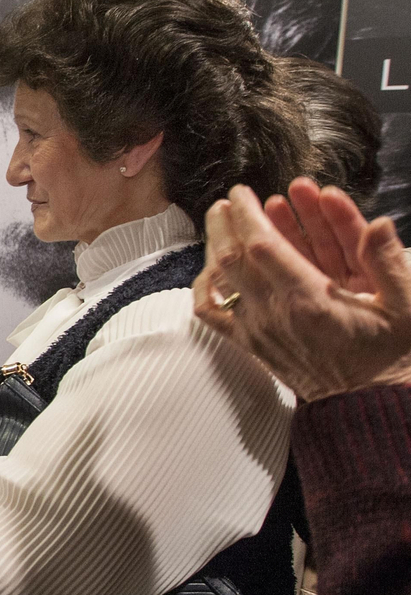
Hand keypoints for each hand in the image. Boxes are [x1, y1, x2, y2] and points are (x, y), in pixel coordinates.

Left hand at [194, 180, 410, 401]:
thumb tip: (380, 224)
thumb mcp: (404, 308)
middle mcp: (275, 312)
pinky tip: (209, 267)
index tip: (244, 192)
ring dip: (216, 244)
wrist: (366, 402)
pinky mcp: (249, 343)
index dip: (249, 214)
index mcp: (309, 299)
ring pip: (221, 279)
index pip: (263, 245)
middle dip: (227, 221)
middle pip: (233, 256)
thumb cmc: (386, 354)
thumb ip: (389, 263)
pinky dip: (204, 287)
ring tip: (218, 219)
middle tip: (229, 199)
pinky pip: (212, 314)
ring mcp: (257, 328)